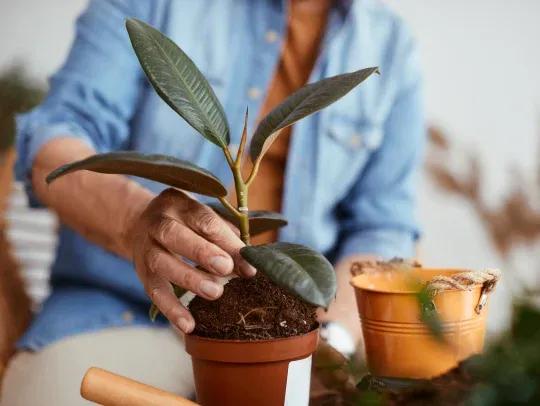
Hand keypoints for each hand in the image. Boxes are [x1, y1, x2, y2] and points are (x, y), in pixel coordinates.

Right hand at [126, 188, 255, 332]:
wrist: (139, 224)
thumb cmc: (185, 222)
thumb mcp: (203, 219)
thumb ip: (226, 238)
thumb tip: (249, 266)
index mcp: (178, 203)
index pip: (203, 219)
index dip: (226, 240)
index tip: (247, 261)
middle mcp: (157, 223)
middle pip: (175, 235)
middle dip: (201, 252)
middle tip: (225, 268)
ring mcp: (146, 248)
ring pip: (162, 263)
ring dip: (189, 279)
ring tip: (215, 292)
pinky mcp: (141, 273)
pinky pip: (154, 292)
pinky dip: (171, 310)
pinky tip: (188, 325)